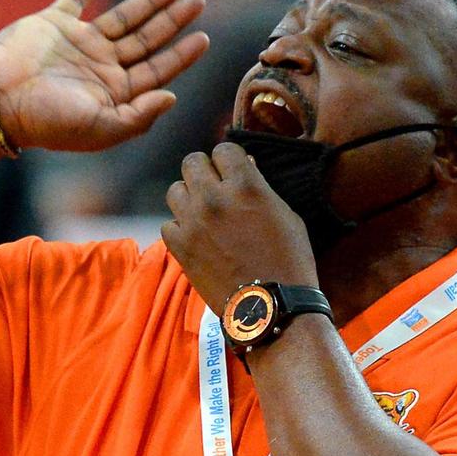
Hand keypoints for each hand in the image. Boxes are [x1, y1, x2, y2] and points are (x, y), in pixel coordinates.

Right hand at [0, 0, 208, 151]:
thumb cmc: (49, 122)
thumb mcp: (101, 128)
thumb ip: (140, 116)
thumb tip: (172, 96)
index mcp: (114, 93)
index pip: (156, 70)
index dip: (181, 55)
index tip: (204, 36)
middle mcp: (100, 67)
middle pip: (146, 40)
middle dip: (173, 20)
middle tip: (198, 0)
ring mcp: (78, 44)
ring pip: (122, 16)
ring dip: (148, 0)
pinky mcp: (54, 24)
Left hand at [162, 142, 318, 311]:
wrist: (269, 306)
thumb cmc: (288, 260)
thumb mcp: (286, 215)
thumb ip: (260, 187)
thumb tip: (244, 166)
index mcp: (245, 185)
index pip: (223, 149)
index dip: (229, 159)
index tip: (232, 171)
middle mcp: (214, 197)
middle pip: (192, 162)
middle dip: (204, 171)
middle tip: (214, 187)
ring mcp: (192, 222)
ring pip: (175, 190)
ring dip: (188, 197)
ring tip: (203, 212)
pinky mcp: (180, 247)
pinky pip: (168, 224)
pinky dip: (180, 228)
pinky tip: (195, 237)